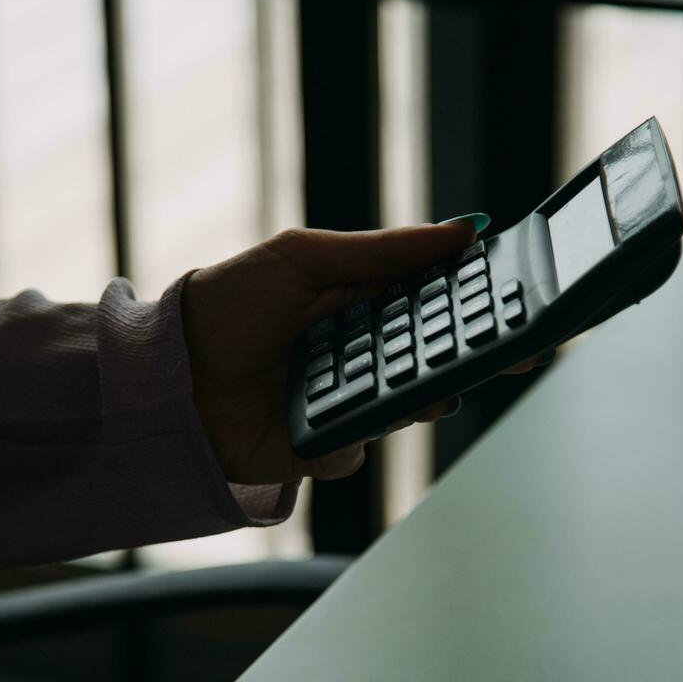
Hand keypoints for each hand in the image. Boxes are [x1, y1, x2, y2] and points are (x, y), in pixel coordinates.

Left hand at [181, 222, 478, 483]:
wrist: (167, 371)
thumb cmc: (227, 303)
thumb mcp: (303, 256)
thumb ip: (383, 250)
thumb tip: (461, 232)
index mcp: (366, 305)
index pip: (435, 305)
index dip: (476, 307)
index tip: (515, 302)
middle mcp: (364, 357)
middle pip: (434, 362)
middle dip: (467, 360)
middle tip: (501, 354)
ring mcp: (345, 404)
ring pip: (405, 410)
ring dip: (416, 400)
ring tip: (426, 388)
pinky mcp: (320, 448)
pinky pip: (354, 448)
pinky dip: (343, 436)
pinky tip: (320, 420)